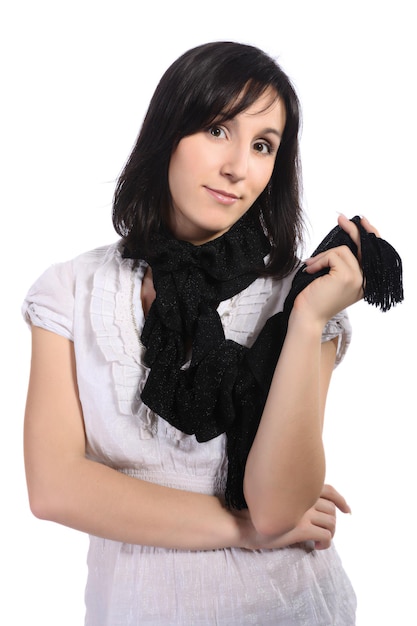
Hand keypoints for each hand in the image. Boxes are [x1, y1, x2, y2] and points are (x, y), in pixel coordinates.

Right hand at [236, 484, 350, 550]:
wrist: (243, 524)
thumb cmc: (257, 513)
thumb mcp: (277, 501)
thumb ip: (292, 499)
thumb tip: (308, 511)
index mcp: (298, 489)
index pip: (329, 489)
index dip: (341, 500)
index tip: (347, 509)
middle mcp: (303, 498)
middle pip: (332, 508)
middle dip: (332, 521)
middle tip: (325, 532)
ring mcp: (302, 513)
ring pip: (332, 522)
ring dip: (330, 533)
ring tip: (319, 540)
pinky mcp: (301, 529)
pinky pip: (326, 536)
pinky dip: (326, 543)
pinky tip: (316, 547)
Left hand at [293, 215, 379, 324]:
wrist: (307, 317)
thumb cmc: (315, 298)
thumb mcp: (333, 277)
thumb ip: (343, 263)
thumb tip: (342, 237)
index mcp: (365, 282)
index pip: (372, 253)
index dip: (368, 234)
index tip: (359, 220)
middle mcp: (366, 281)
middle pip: (362, 246)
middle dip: (352, 229)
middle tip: (340, 218)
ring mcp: (358, 278)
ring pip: (342, 250)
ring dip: (322, 256)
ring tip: (311, 267)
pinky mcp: (346, 276)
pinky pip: (332, 255)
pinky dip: (319, 261)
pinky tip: (310, 271)